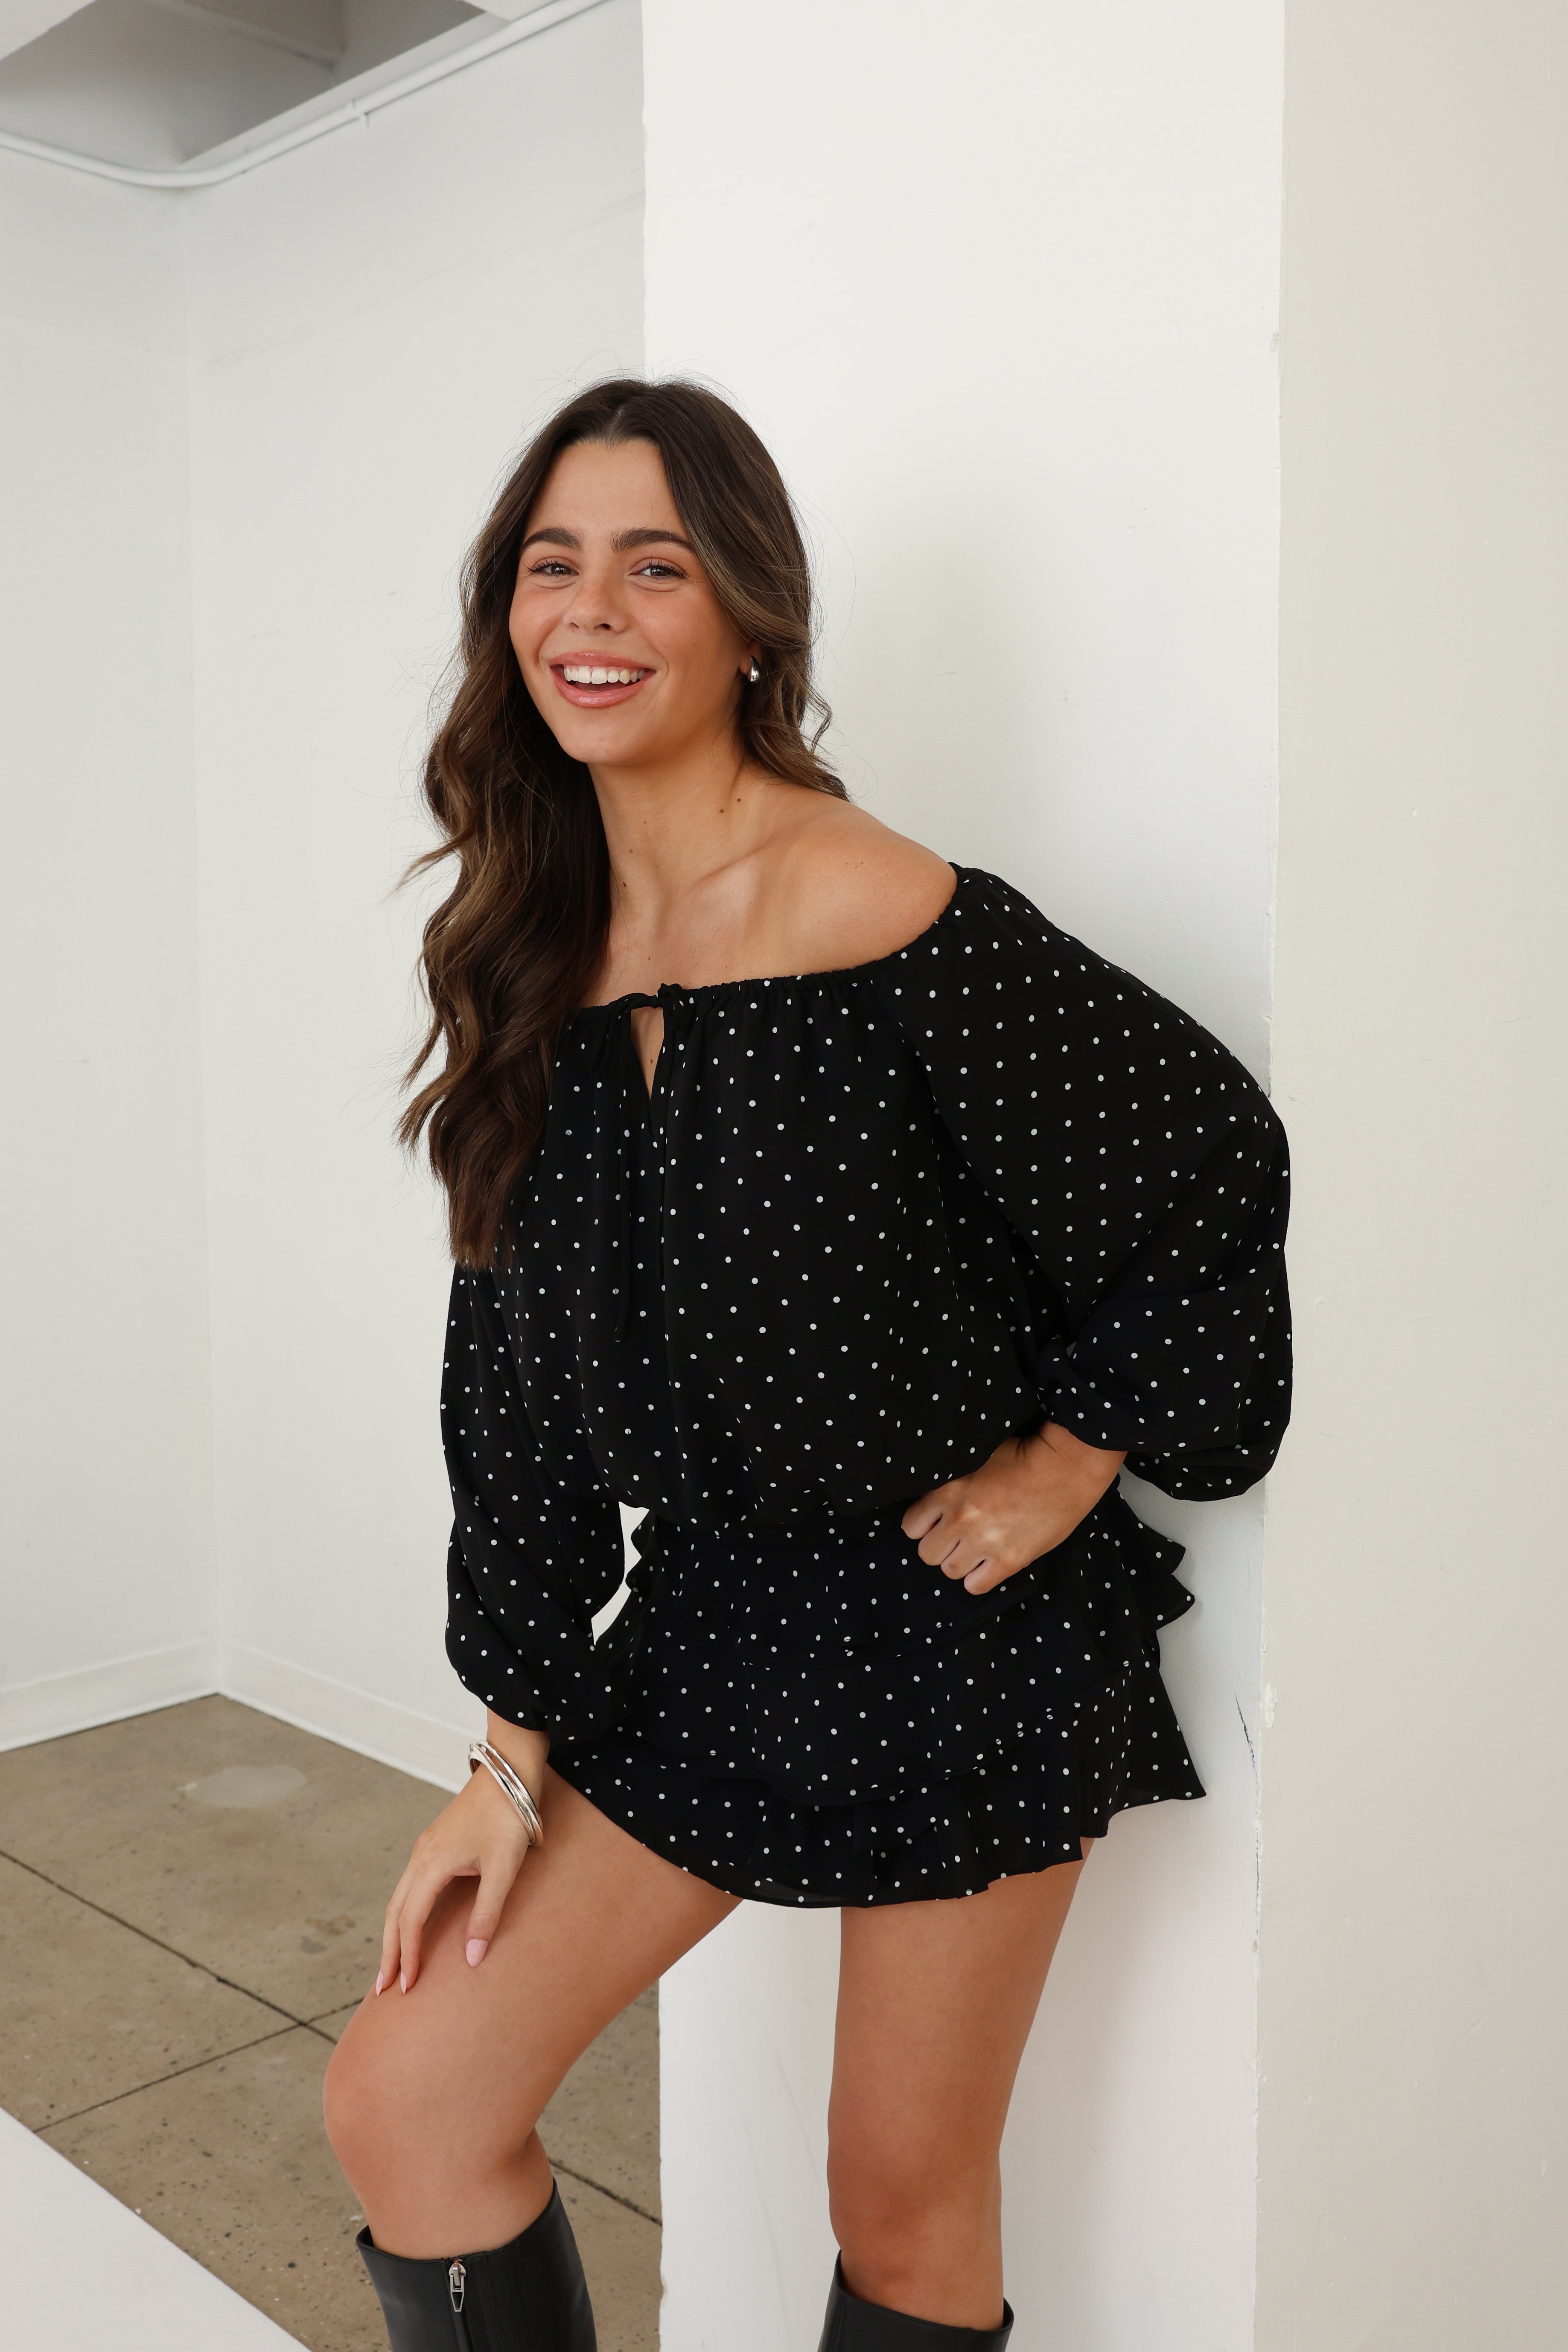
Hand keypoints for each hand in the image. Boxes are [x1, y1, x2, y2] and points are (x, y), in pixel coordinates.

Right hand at [376, 1718, 547, 1992]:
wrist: (509, 1771)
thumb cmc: (508, 1817)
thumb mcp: (503, 1869)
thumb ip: (487, 1914)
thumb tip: (472, 1959)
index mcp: (431, 1863)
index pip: (411, 1921)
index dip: (408, 1956)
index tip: (406, 1987)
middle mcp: (421, 1856)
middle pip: (395, 1912)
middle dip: (388, 1951)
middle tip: (382, 1988)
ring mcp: (426, 1848)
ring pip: (400, 1898)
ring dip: (394, 1932)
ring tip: (392, 1963)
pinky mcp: (435, 1843)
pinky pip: (411, 1885)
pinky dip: (405, 1911)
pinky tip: (412, 1923)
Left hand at [902, 1423, 1125, 1595]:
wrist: (1066, 1468)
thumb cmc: (1023, 1455)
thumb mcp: (975, 1457)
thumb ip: (950, 1479)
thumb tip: (934, 1495)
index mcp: (949, 1491)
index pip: (911, 1525)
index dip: (922, 1525)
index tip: (935, 1522)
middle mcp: (962, 1520)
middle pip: (927, 1553)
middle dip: (939, 1545)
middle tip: (956, 1536)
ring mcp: (985, 1543)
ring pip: (949, 1571)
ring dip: (958, 1561)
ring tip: (974, 1549)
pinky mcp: (1010, 1560)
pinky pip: (975, 1586)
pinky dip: (977, 1578)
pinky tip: (988, 1562)